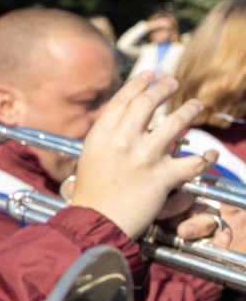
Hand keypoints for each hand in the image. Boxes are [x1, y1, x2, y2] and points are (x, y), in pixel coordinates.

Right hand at [70, 74, 213, 239]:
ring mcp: (144, 158)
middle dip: (163, 89)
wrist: (95, 223)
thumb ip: (106, 139)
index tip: (150, 76)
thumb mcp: (89, 159)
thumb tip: (121, 122)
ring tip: (195, 105)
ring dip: (189, 110)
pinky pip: (193, 162)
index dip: (139, 84)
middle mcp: (123, 141)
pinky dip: (205, 158)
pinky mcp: (163, 177)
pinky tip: (210, 153)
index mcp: (101, 136)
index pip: (123, 100)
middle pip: (148, 103)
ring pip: (176, 123)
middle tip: (172, 83)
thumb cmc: (90, 196)